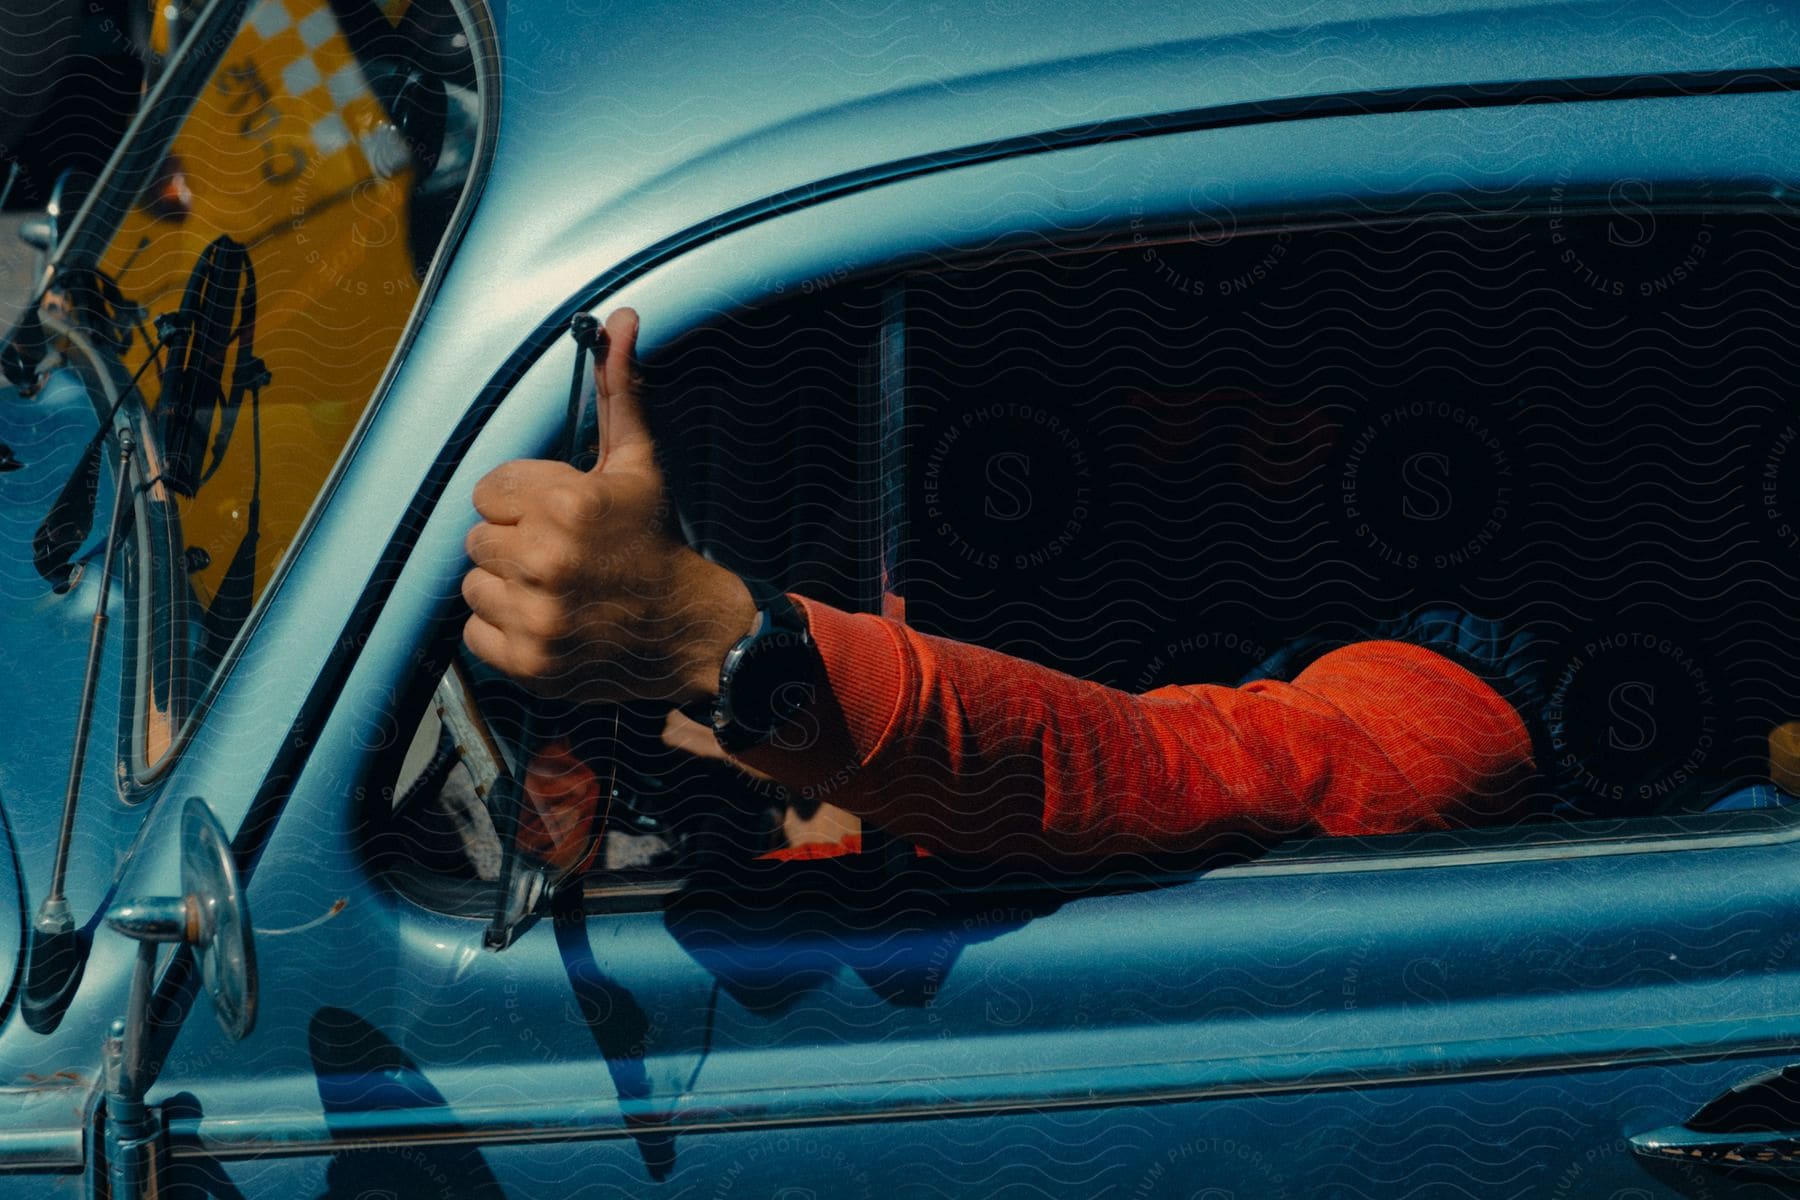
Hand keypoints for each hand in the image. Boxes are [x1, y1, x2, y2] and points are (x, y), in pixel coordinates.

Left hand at [461, 308, 754, 704]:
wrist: (687, 631)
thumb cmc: (654, 541)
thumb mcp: (637, 464)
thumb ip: (618, 392)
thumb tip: (622, 320)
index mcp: (567, 503)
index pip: (488, 489)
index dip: (522, 500)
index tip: (559, 516)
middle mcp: (547, 559)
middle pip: (477, 536)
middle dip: (514, 542)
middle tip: (561, 555)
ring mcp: (536, 615)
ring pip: (473, 584)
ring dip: (506, 587)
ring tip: (554, 589)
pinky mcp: (527, 661)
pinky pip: (475, 633)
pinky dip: (504, 631)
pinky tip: (546, 620)